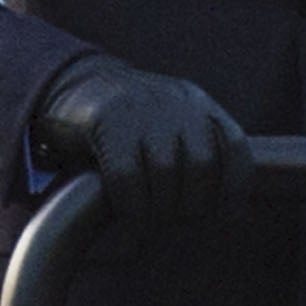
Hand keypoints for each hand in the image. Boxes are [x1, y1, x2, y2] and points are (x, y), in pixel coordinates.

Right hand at [35, 55, 251, 220]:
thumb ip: (195, 152)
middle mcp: (175, 101)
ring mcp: (140, 108)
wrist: (70, 83)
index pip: (233, 145)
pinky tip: (130, 219)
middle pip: (202, 164)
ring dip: (161, 210)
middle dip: (193, 204)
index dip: (235, 186)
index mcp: (197, 102)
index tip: (226, 216)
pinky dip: (132, 206)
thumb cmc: (126, 122)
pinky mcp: (106, 121)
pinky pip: (127, 176)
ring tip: (151, 223)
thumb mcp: (168, 123)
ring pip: (166, 172)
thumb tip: (225, 211)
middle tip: (176, 221)